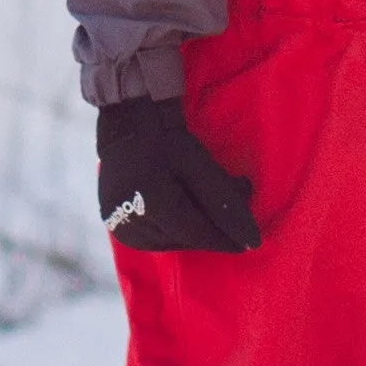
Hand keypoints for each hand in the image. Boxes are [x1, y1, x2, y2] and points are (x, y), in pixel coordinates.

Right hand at [95, 96, 262, 254]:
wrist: (126, 123)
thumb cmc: (166, 138)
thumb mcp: (200, 165)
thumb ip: (225, 203)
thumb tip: (252, 241)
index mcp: (152, 205)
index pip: (197, 234)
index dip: (224, 238)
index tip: (249, 241)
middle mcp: (131, 222)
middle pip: (184, 240)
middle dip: (210, 229)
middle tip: (228, 214)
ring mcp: (119, 226)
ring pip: (168, 242)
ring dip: (191, 231)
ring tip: (203, 208)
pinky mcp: (113, 225)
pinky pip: (151, 239)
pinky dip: (171, 231)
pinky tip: (180, 213)